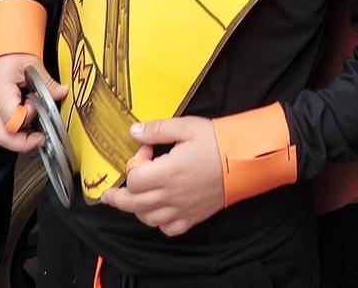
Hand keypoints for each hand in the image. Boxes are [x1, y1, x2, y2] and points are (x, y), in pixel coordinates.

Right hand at [0, 54, 60, 153]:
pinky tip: (33, 123)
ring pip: (4, 136)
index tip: (41, 107)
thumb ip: (46, 82)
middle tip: (42, 138)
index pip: (12, 120)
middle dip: (24, 143)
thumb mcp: (31, 64)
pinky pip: (6, 128)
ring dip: (23, 137)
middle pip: (3, 137)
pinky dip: (20, 130)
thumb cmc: (8, 54)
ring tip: (39, 130)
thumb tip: (61, 92)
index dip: (29, 117)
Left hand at [100, 117, 225, 235]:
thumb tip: (133, 131)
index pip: (133, 181)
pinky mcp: (194, 216)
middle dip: (118, 199)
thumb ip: (157, 130)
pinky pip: (169, 229)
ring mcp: (183, 209)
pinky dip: (159, 223)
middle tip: (110, 194)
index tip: (144, 152)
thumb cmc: (218, 141)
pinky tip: (159, 211)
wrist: (247, 159)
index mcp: (167, 172)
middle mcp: (172, 195)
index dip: (132, 166)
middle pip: (134, 205)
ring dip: (137, 209)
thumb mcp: (186, 127)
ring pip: (148, 219)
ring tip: (137, 198)